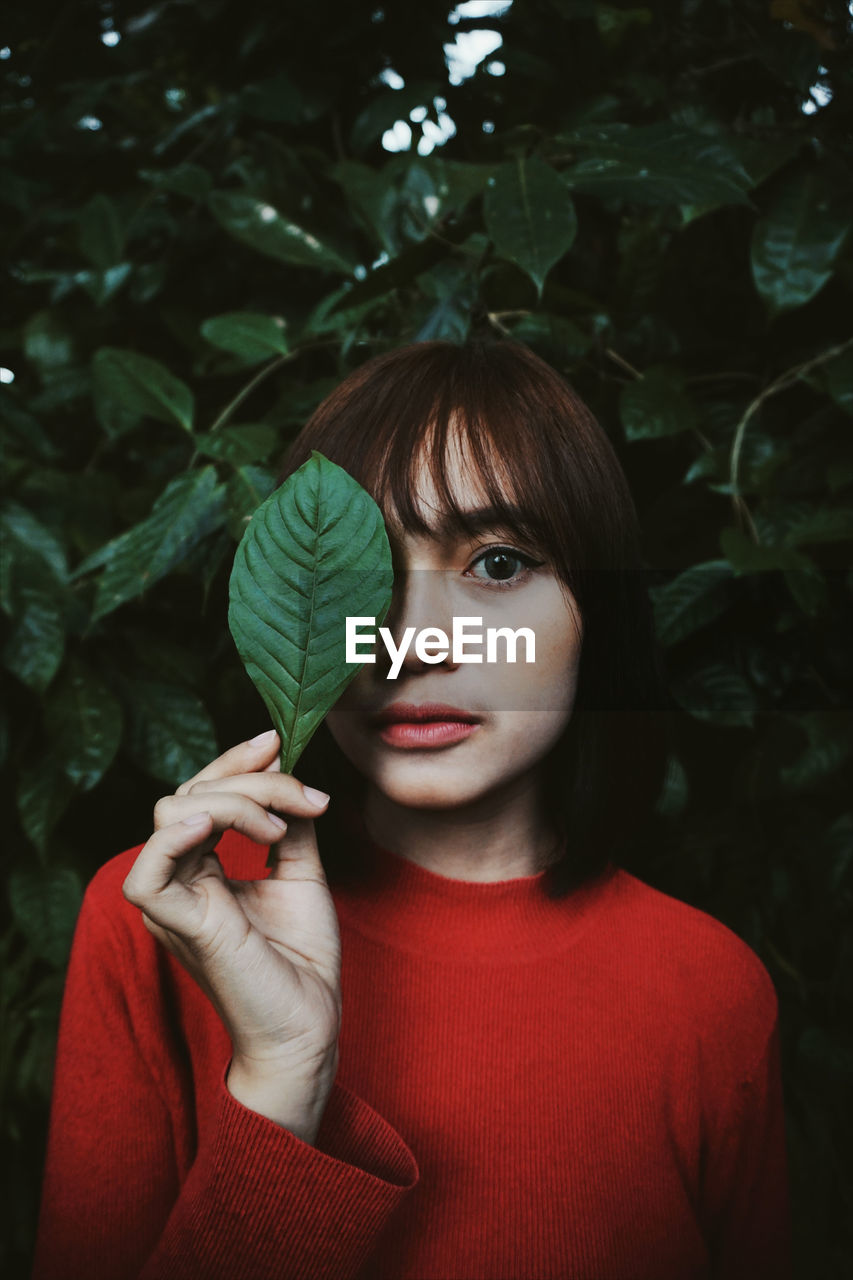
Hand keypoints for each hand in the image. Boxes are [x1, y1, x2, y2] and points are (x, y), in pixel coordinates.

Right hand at [122, 730, 340, 1133]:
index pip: (201, 793)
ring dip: (234, 801)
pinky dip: (173, 837)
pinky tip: (210, 822)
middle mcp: (182, 879)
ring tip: (281, 827)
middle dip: (250, 779)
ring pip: (172, 815)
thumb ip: (289, 823)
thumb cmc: (301, 961)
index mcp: (203, 868)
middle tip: (304, 796)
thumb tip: (288, 770)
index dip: (235, 761)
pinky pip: (147, 873)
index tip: (278, 739)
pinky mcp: (179, 924)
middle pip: (188, 793)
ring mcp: (175, 902)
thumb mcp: (301, 873)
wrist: (310, 1026)